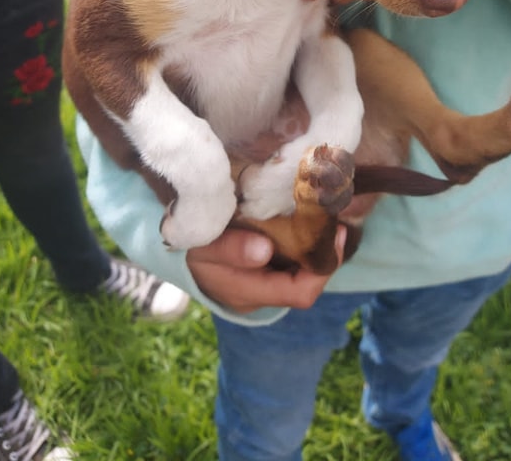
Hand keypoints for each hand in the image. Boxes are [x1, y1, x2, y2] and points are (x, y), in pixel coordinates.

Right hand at [186, 224, 345, 313]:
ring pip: (301, 268)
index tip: (334, 233)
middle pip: (307, 281)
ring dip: (315, 243)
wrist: (175, 250)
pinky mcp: (263, 267)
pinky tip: (305, 216)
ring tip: (325, 214)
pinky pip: (291, 257)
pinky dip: (301, 238)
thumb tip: (264, 250)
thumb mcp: (201, 248)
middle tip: (335, 218)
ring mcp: (263, 282)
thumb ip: (229, 250)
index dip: (323, 268)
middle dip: (325, 251)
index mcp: (249, 294)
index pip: (299, 293)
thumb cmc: (188, 248)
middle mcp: (262, 295)